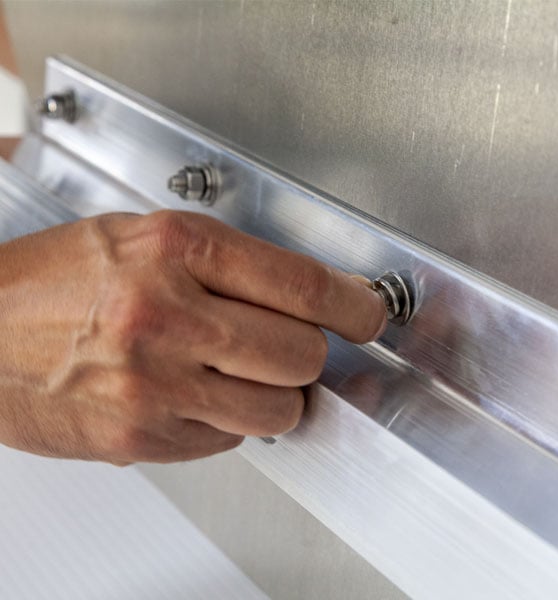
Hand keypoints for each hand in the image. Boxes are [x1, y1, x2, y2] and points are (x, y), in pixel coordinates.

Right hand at [0, 211, 385, 463]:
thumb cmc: (51, 282)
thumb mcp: (139, 237)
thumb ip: (226, 261)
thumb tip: (311, 293)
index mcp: (173, 249)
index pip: (303, 285)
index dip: (354, 305)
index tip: (369, 315)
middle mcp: (166, 313)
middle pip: (303, 353)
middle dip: (308, 352)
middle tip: (290, 344)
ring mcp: (154, 383)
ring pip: (279, 409)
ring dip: (277, 395)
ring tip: (243, 373)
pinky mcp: (142, 435)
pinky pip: (230, 440)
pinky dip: (228, 420)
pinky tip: (195, 393)